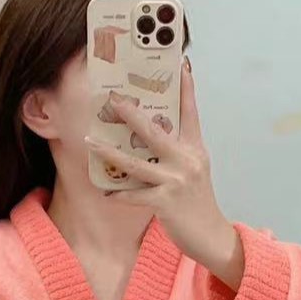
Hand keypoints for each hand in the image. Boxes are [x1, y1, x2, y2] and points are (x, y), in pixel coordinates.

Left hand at [85, 59, 243, 289]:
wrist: (211, 236)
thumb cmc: (197, 202)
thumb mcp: (194, 171)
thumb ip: (177, 152)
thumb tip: (152, 135)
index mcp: (195, 149)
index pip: (190, 112)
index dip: (186, 87)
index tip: (181, 64)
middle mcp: (187, 161)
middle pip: (155, 130)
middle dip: (131, 113)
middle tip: (112, 98)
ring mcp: (176, 181)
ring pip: (136, 162)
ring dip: (109, 152)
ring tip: (89, 141)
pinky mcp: (166, 202)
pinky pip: (135, 195)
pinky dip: (118, 193)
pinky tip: (105, 191)